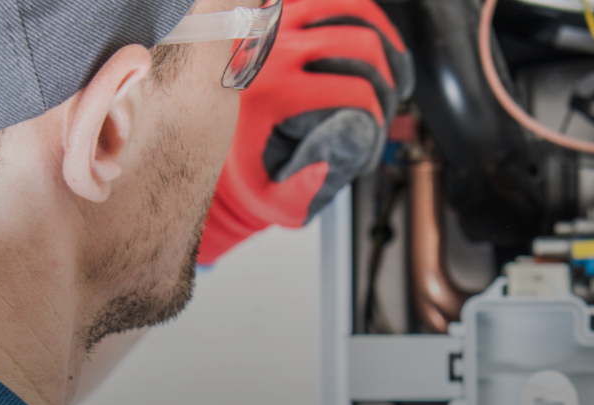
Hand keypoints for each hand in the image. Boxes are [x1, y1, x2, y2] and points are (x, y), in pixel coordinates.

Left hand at [197, 0, 409, 265]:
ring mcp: (272, 23)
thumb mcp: (271, 196)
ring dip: (382, 37)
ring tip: (392, 67)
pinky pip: (328, 1)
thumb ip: (303, 191)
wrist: (202, 142)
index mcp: (270, 93)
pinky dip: (359, 16)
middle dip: (386, 78)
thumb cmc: (244, 170)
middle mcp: (270, 50)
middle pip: (359, 43)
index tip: (375, 131)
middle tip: (387, 103)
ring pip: (349, 7)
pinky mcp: (274, 13)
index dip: (379, 113)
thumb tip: (330, 164)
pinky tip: (373, 40)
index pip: (353, 89)